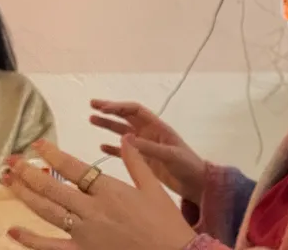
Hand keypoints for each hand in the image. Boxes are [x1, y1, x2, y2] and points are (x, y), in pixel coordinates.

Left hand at [3, 137, 196, 249]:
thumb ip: (136, 162)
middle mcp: (93, 210)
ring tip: (8, 181)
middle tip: (12, 160)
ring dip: (25, 195)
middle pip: (53, 188)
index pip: (74, 168)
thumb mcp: (153, 188)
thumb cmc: (165, 221)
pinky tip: (13, 229)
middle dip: (29, 172)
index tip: (38, 144)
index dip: (53, 155)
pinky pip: (50, 246)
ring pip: (47, 211)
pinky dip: (30, 239)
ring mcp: (84, 233)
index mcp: (110, 191)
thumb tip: (126, 138)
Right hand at [89, 100, 205, 203]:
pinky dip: (113, 148)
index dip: (119, 107)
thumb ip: (149, 147)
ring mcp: (145, 146)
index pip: (135, 111)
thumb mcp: (170, 155)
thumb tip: (126, 137)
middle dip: (110, 110)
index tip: (102, 107)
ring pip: (122, 132)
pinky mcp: (143, 160)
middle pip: (126, 117)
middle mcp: (149, 133)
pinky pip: (124, 152)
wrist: (196, 183)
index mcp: (158, 127)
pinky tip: (101, 147)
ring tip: (91, 120)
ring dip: (108, 126)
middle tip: (92, 104)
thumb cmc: (187, 165)